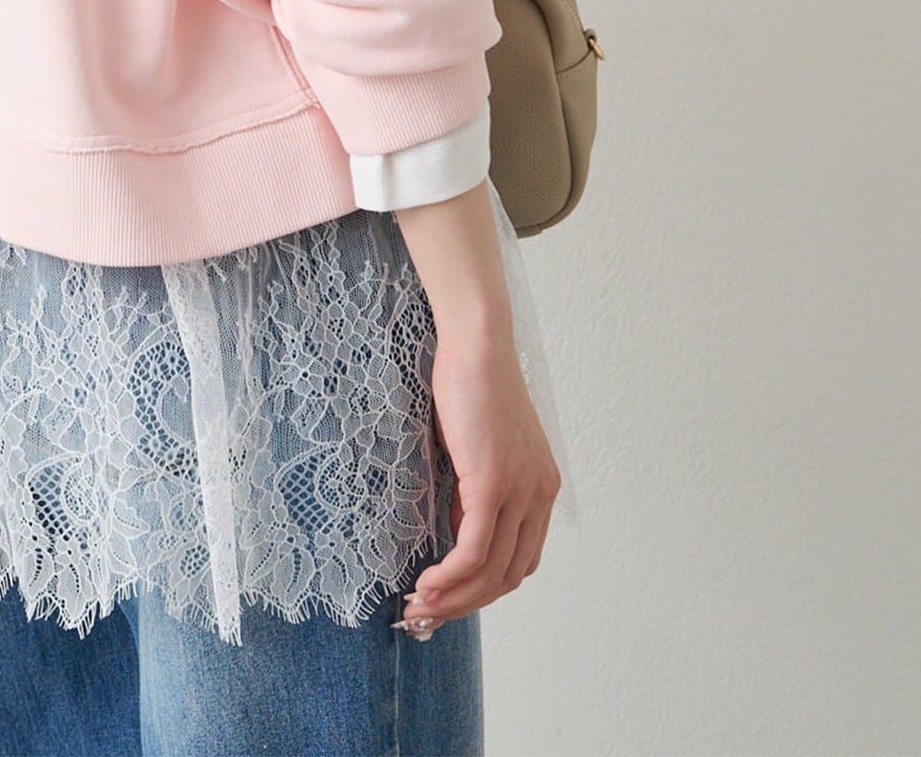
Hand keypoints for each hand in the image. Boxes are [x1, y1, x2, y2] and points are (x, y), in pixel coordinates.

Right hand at [401, 334, 559, 627]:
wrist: (475, 344)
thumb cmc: (468, 383)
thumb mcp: (477, 448)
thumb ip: (475, 490)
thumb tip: (457, 529)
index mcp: (541, 487)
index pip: (519, 560)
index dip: (483, 588)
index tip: (445, 596)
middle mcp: (540, 495)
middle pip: (508, 576)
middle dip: (466, 603)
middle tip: (425, 614)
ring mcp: (520, 492)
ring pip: (491, 573)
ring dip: (454, 599)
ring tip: (418, 605)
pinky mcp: (493, 485)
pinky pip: (473, 552)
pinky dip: (450, 577)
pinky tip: (426, 582)